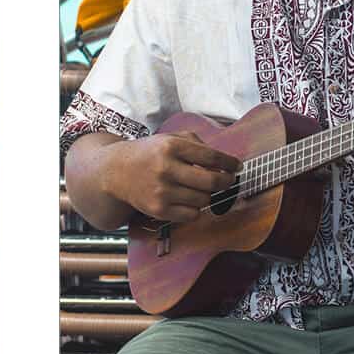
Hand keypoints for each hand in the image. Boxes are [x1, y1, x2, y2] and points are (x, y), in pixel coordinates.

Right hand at [102, 131, 239, 222]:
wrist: (116, 172)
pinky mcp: (158, 210)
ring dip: (208, 195)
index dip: (229, 163)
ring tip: (200, 189)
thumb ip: (196, 143)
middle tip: (228, 180)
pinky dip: (195, 208)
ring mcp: (161, 191)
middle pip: (212, 181)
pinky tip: (188, 199)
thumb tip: (224, 160)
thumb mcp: (169, 138)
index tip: (237, 166)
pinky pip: (192, 214)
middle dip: (226, 181)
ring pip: (204, 200)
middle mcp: (166, 168)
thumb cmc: (149, 153)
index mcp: (171, 146)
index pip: (211, 156)